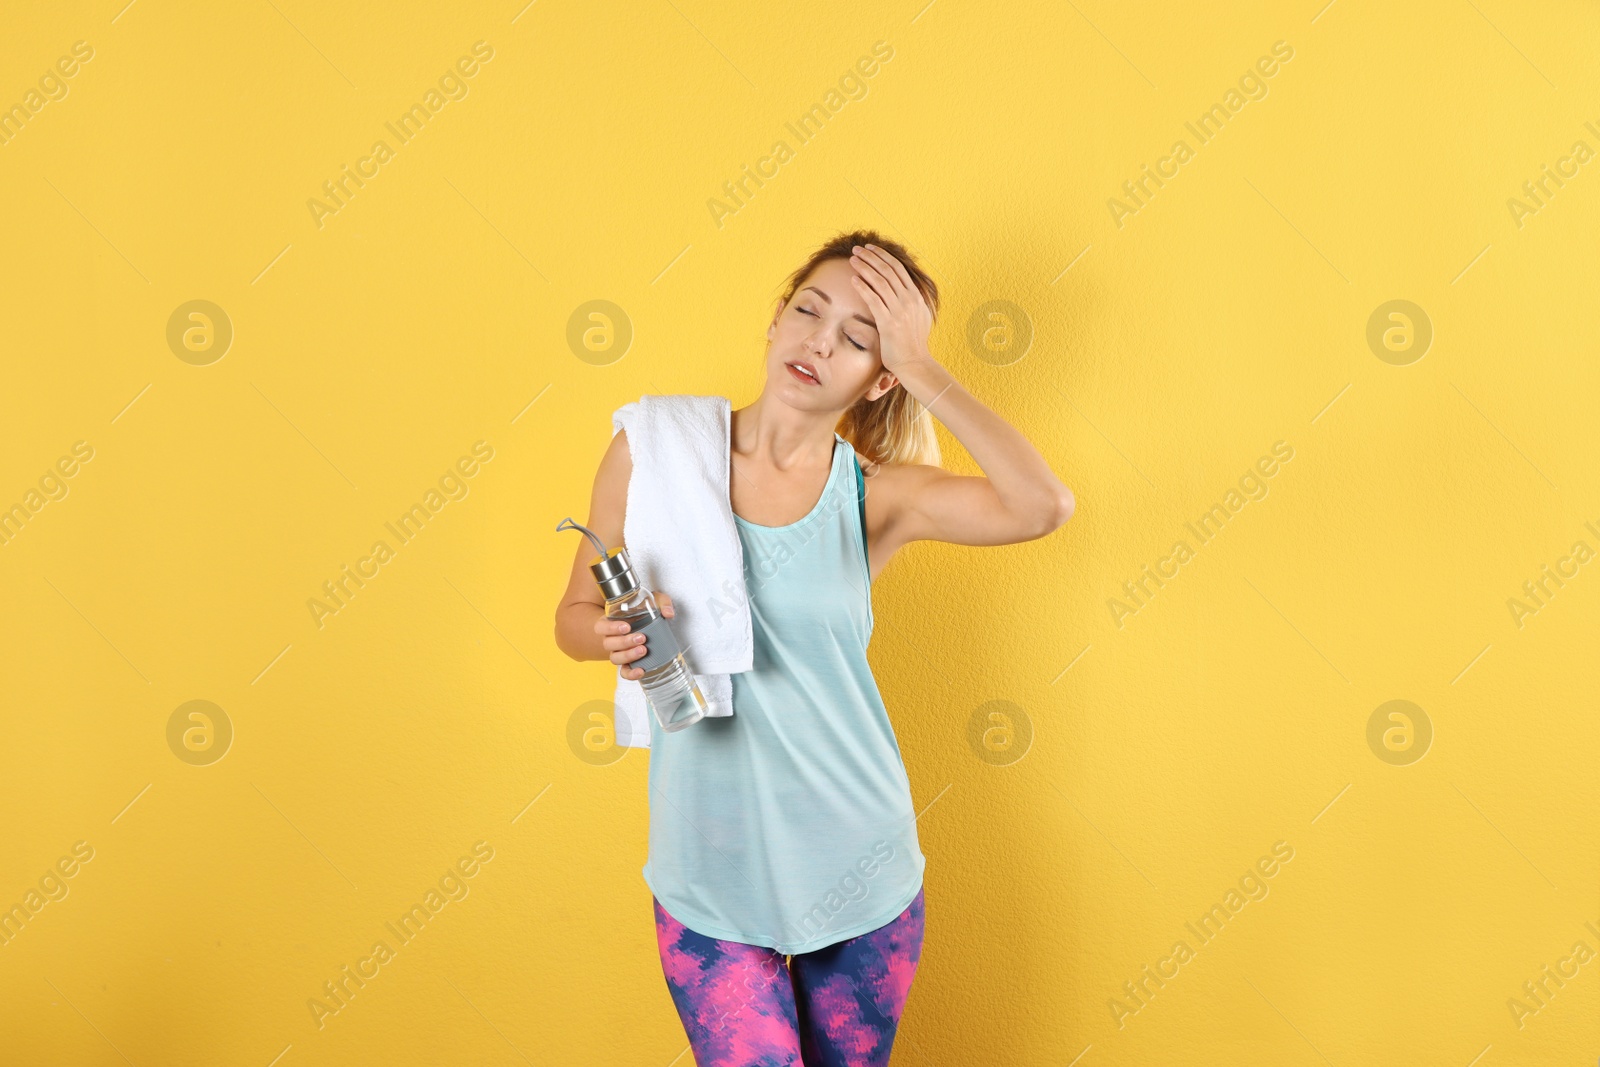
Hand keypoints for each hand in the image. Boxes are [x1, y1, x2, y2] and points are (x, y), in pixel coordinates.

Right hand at [595, 591, 674, 679]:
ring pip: (615, 658)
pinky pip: (624, 672)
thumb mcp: (652, 602)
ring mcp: (617, 652)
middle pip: (609, 644)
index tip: (627, 627)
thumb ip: (662, 603)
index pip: (601, 627)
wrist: (644, 625)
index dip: (611, 628)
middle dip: (625, 642)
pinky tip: (641, 671)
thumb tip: (668, 613)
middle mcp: (610, 639)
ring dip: (628, 655)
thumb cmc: (643, 611)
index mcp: (609, 623)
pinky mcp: (627, 663)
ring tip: (643, 650)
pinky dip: (631, 674)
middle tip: (642, 638)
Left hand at [848, 243, 934, 373]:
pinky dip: (863, 287)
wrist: (915, 363)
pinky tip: (854, 279)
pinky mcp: (889, 323)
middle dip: (871, 257)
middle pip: (888, 270)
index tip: (870, 248)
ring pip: (880, 282)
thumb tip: (905, 289)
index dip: (883, 256)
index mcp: (915, 296)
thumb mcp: (919, 316)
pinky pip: (874, 300)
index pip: (898, 268)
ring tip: (852, 259)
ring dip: (865, 267)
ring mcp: (899, 311)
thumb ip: (912, 301)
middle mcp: (909, 300)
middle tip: (856, 249)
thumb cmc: (913, 342)